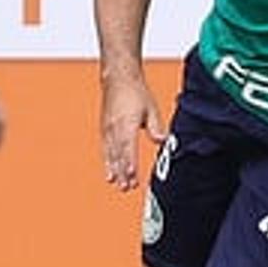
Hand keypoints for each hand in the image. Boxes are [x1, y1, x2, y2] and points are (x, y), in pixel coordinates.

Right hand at [100, 70, 163, 189]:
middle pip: (118, 154)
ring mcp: (107, 130)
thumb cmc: (136, 93)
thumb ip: (156, 127)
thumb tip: (162, 141)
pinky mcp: (105, 130)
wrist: (118, 79)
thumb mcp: (151, 108)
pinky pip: (106, 150)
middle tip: (127, 187)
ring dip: (115, 171)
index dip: (130, 162)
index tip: (132, 175)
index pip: (128, 147)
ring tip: (119, 185)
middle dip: (123, 172)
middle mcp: (113, 128)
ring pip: (111, 154)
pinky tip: (110, 174)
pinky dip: (108, 163)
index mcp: (126, 123)